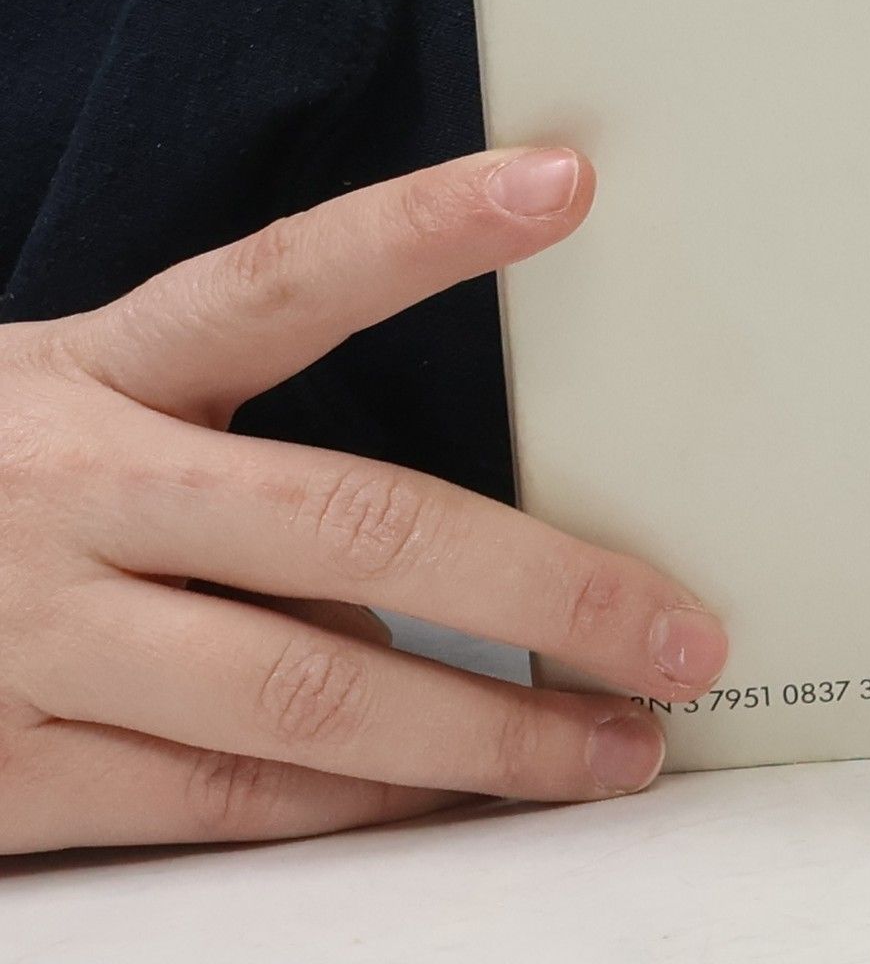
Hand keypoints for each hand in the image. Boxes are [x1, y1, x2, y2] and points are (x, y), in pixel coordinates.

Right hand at [0, 147, 728, 854]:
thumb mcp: (85, 420)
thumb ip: (245, 488)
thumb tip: (423, 602)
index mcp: (99, 365)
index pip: (285, 275)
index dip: (423, 226)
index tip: (562, 182)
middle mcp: (68, 487)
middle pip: (352, 523)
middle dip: (545, 589)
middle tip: (682, 633)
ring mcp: (24, 637)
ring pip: (303, 696)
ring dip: (483, 736)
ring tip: (614, 749)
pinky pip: (217, 802)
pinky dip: (354, 806)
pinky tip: (454, 804)